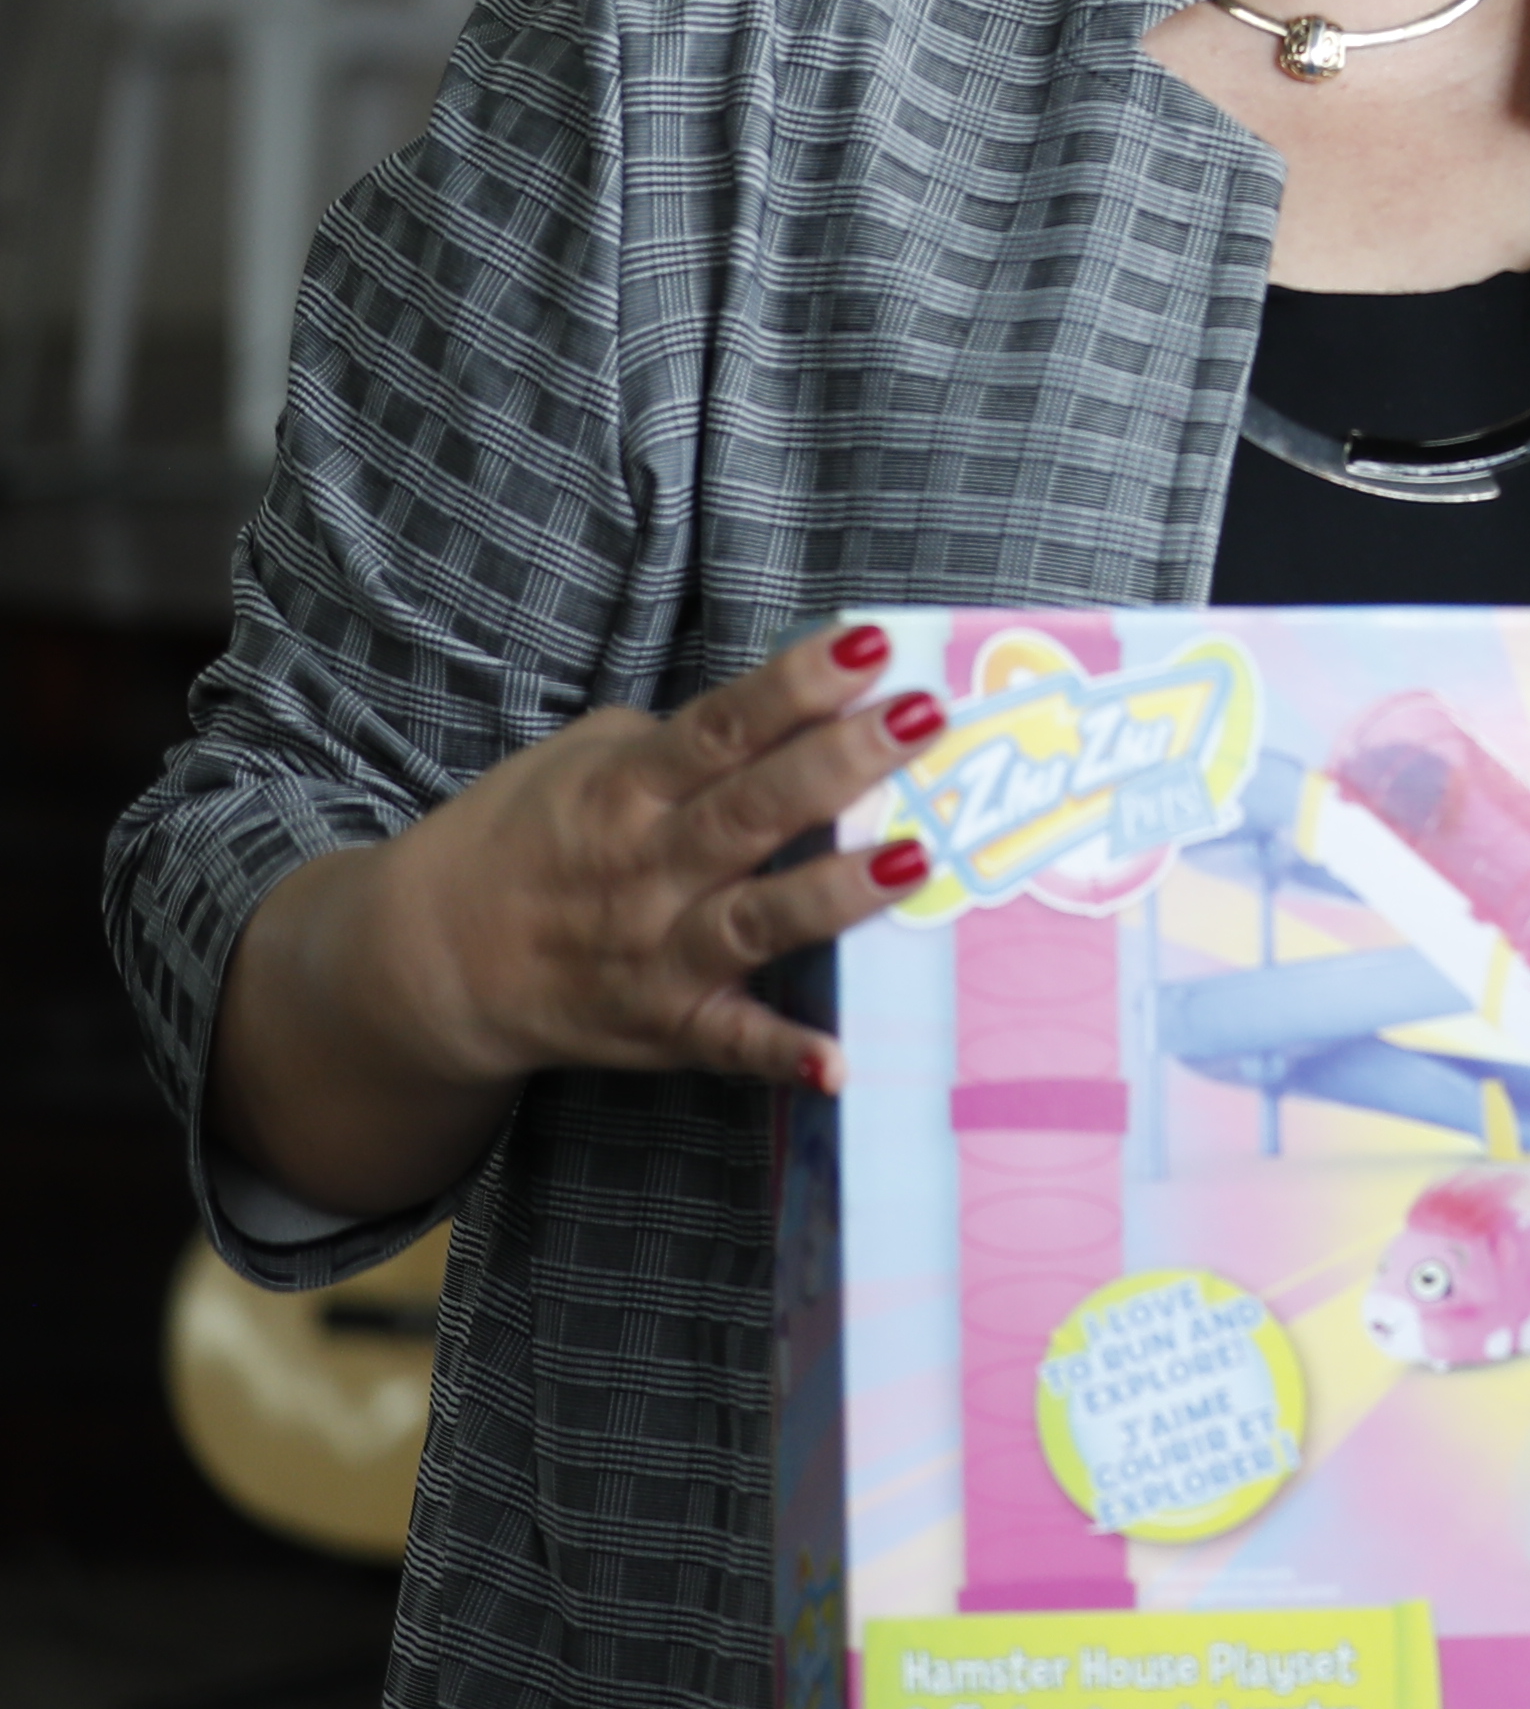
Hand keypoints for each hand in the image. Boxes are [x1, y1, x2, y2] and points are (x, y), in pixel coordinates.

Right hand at [210, 620, 946, 1216]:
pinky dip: (780, 1056)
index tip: (870, 647)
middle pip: (751, 811)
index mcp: (627, 789)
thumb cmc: (527, 838)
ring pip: (753, 920)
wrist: (427, 959)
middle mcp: (646, 868)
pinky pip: (729, 1042)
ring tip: (914, 860)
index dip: (793, 686)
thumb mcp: (583, 761)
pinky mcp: (665, 1026)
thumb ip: (682, 739)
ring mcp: (656, 953)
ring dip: (832, 895)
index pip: (720, 729)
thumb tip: (790, 705)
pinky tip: (839, 1061)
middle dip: (840, 763)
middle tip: (924, 718)